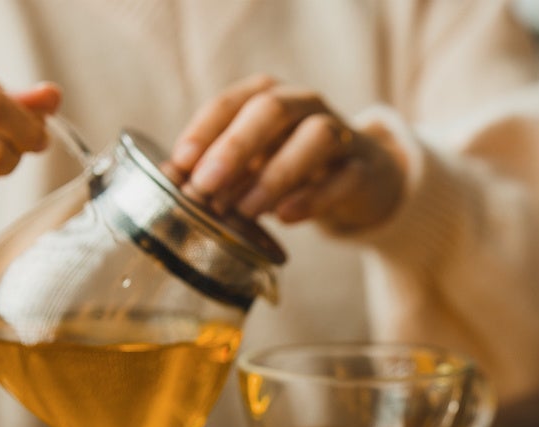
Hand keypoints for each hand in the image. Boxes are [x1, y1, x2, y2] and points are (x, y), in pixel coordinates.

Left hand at [169, 75, 404, 232]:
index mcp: (270, 97)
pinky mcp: (364, 168)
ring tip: (248, 209)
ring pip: (315, 137)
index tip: (182, 163)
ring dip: (277, 173)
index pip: (233, 102)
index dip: (205, 130)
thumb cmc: (292, 167)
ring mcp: (340, 134)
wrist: (359, 181)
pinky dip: (315, 197)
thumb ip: (219, 170)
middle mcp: (305, 105)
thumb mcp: (252, 166)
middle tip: (207, 184)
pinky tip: (288, 216)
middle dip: (235, 146)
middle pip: (272, 109)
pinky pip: (345, 178)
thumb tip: (174, 182)